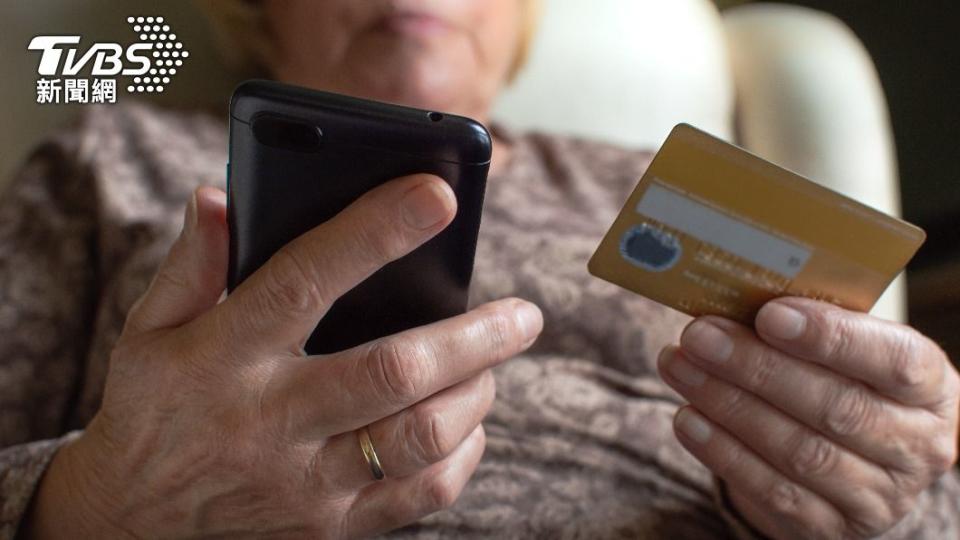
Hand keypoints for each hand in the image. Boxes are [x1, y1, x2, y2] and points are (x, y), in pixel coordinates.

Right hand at [27, 174, 542, 537]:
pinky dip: (462, 454)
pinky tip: (466, 422)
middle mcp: (272, 421)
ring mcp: (306, 483)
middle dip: (474, 337)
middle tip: (523, 313)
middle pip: (392, 372)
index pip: (305, 282)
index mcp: (226, 357)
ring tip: (495, 361)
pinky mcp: (333, 528)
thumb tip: (219, 197)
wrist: (135, 526)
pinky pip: (421, 495)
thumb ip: (190, 265)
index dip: (374, 232)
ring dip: (476, 394)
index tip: (437, 195)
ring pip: (419, 437)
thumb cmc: (154, 411)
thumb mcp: (149, 331)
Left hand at [657, 297, 958, 538]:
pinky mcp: (830, 527)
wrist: (854, 459)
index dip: (830, 337)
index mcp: (929, 387)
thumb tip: (736, 300)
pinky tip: (687, 418)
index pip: (893, 361)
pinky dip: (723, 452)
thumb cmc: (843, 380)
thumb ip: (809, 327)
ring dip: (728, 405)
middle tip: (699, 335)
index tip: (770, 315)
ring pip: (799, 450)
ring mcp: (878, 496)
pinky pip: (773, 491)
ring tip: (679, 366)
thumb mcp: (849, 349)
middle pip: (835, 406)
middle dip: (757, 368)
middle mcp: (916, 446)